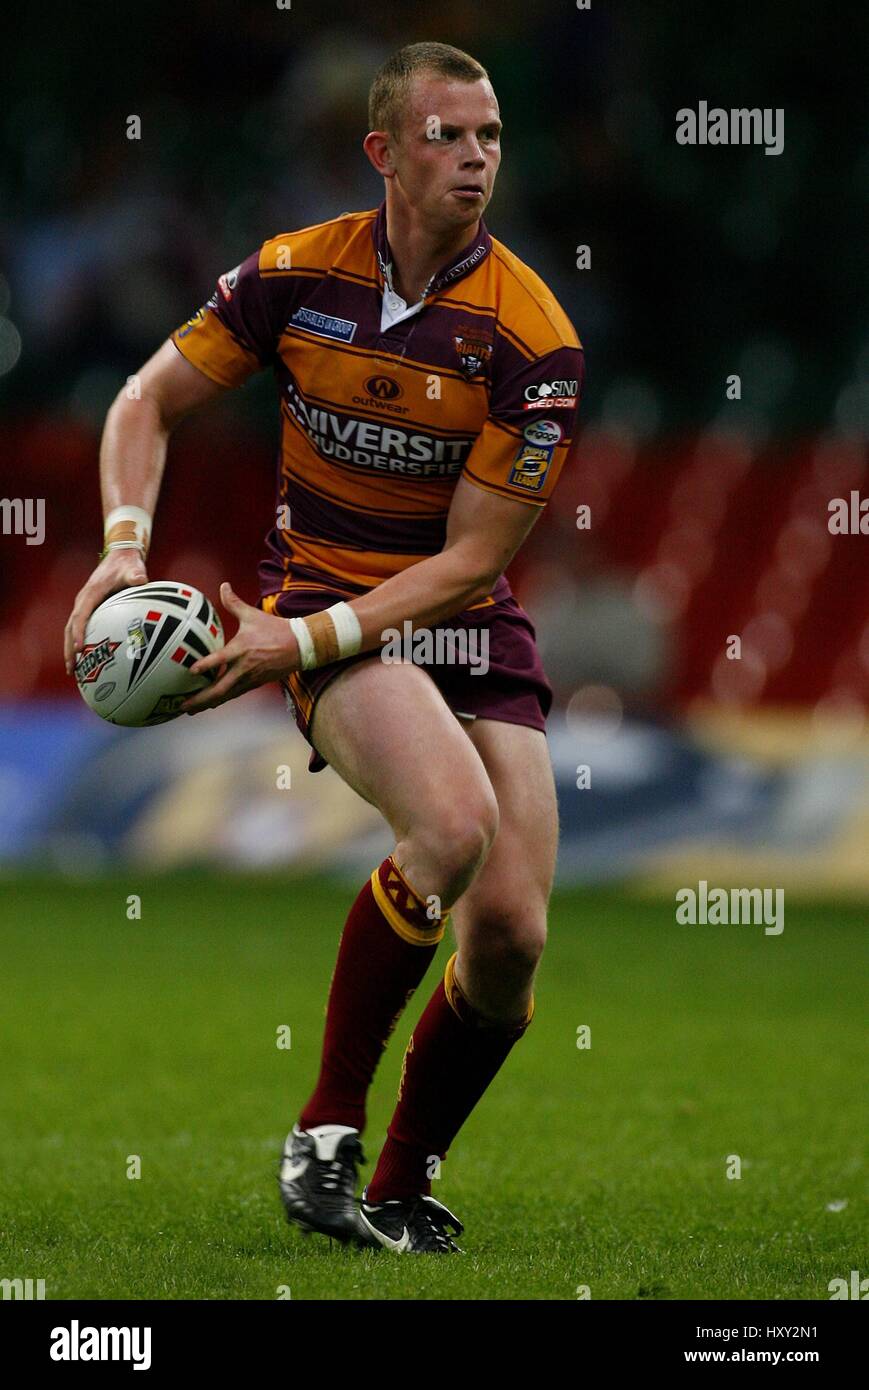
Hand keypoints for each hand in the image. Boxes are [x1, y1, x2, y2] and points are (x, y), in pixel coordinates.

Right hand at [64, 548, 148, 674]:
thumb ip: (136, 575)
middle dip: (69, 648)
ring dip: (70, 649)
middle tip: (72, 668)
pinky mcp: (88, 609)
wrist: (120, 557)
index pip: (81, 615)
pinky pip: (79, 628)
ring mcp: (84, 605)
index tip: (79, 648)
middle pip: (70, 627)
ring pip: (71, 630)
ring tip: (73, 671)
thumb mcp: (133, 569)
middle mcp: (83, 600)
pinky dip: (78, 643)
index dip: (79, 632)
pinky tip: (85, 660)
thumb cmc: (128, 565)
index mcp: (91, 593)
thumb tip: (141, 579)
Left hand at [181, 581, 299, 712]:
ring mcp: (250, 678)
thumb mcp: (252, 615)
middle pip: (219, 688)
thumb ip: (233, 602)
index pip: (220, 659)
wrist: (299, 646)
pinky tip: (210, 704)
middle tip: (182, 705)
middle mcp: (244, 668)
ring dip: (207, 703)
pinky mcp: (255, 684)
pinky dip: (220, 700)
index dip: (205, 665)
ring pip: (226, 696)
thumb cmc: (275, 629)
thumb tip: (223, 585)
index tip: (190, 671)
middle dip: (200, 699)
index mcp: (241, 649)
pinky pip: (234, 695)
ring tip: (190, 710)